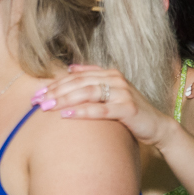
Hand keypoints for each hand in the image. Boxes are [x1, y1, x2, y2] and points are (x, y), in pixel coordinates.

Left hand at [35, 64, 177, 148]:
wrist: (157, 126)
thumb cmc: (130, 112)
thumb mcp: (111, 93)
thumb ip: (93, 80)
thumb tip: (70, 69)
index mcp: (109, 74)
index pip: (76, 76)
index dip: (55, 84)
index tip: (37, 94)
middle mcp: (115, 79)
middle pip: (79, 83)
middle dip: (55, 92)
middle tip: (36, 102)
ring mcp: (122, 93)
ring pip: (87, 93)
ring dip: (64, 100)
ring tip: (47, 108)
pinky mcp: (127, 108)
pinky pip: (100, 109)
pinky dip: (81, 112)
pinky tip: (66, 116)